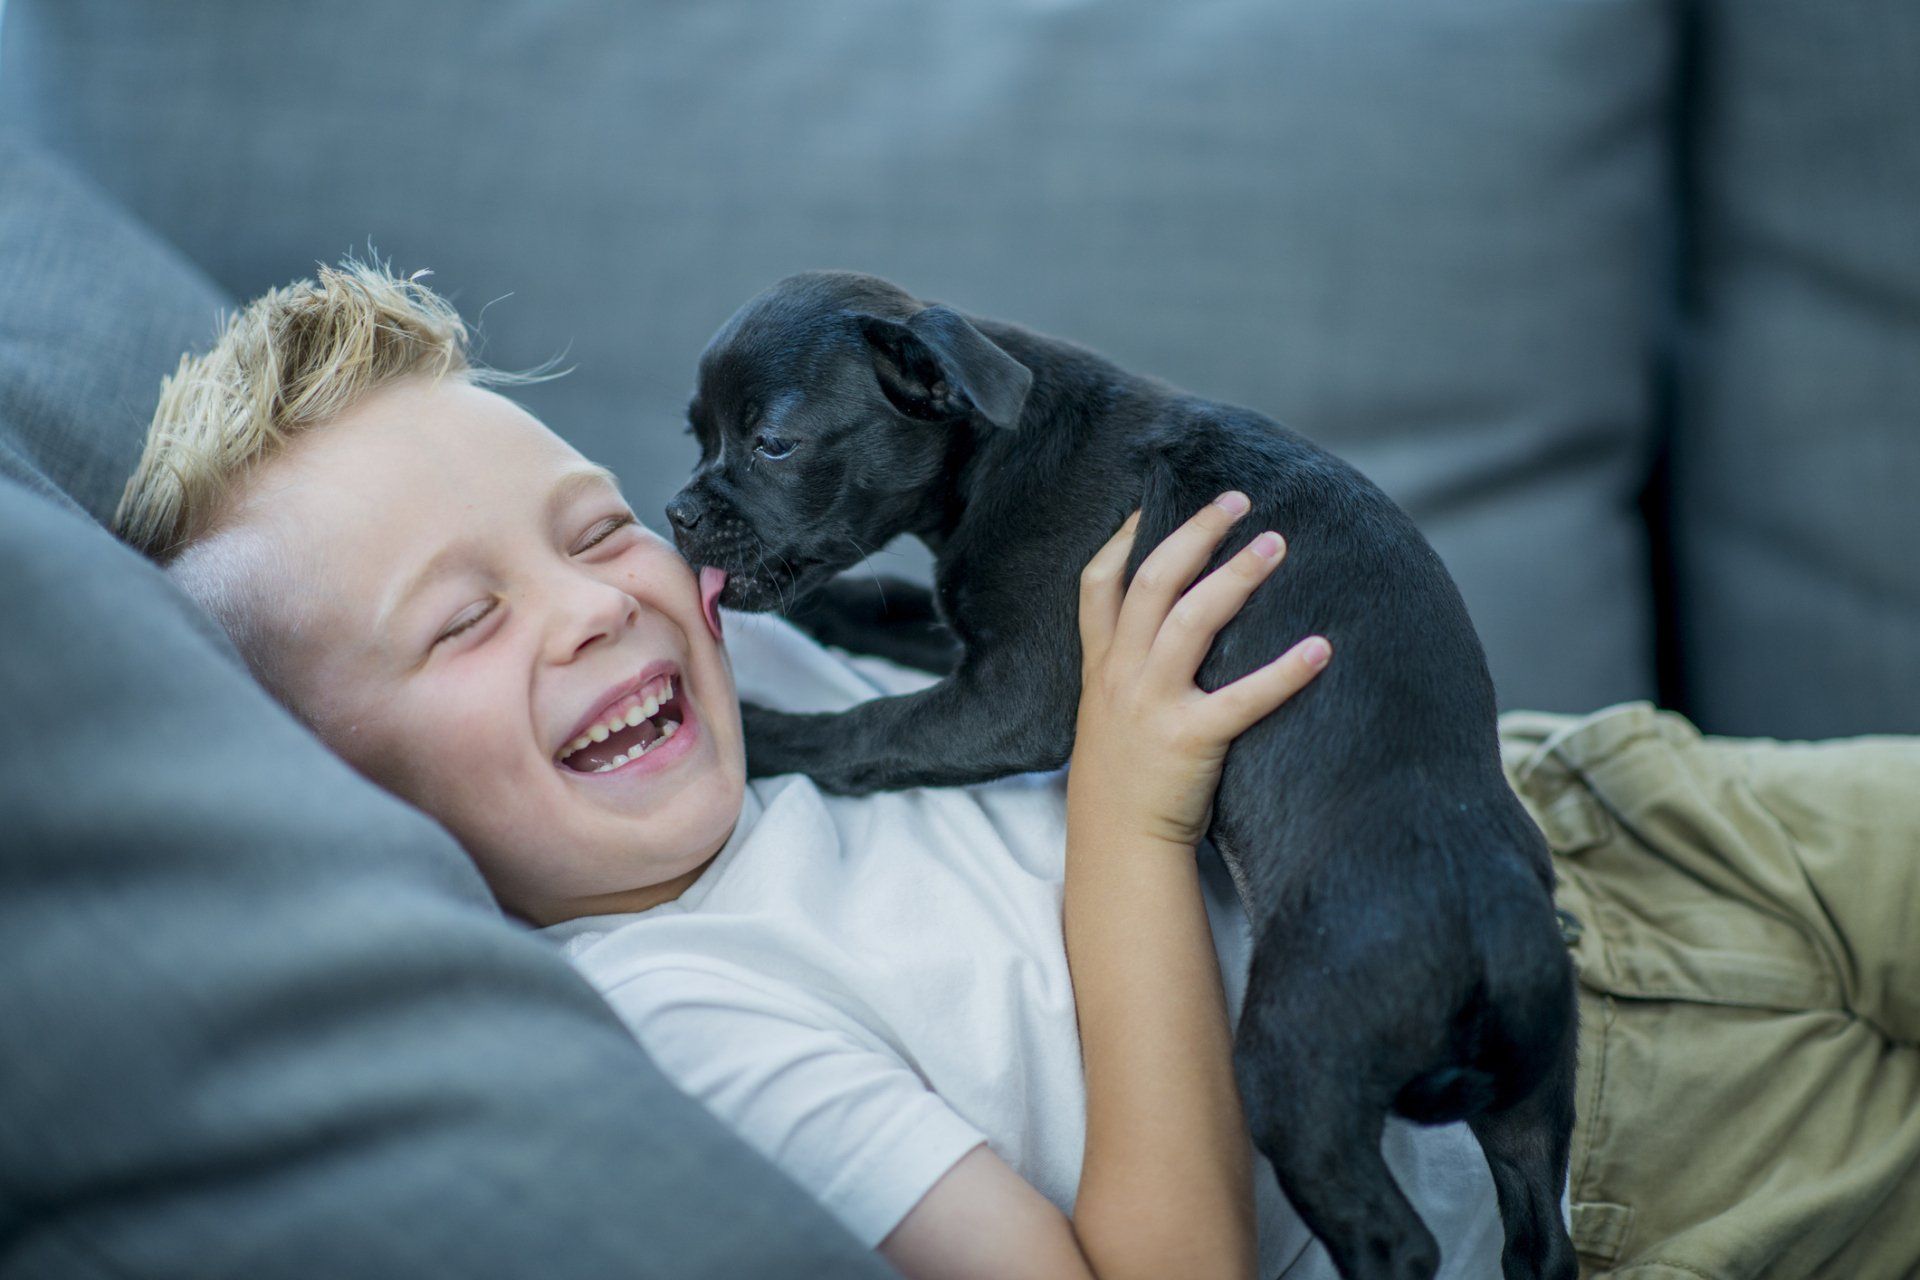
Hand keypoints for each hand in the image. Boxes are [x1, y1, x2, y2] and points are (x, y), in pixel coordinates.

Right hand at [1069, 492, 1330, 851]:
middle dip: (1196, 533)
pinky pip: (1242, 699)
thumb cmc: (1123, 773)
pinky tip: (1320, 648)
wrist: (1117, 841)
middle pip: (1154, 583)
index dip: (1126, 537)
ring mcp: (1152, 705)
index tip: (1156, 501)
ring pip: (1190, 621)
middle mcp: (1121, 675)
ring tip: (1277, 543)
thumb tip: (1170, 621)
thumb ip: (1127, 663)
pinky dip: (1285, 672)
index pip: (1099, 583)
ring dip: (1236, 576)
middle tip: (1238, 500)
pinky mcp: (1190, 740)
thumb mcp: (1106, 709)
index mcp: (1101, 664)